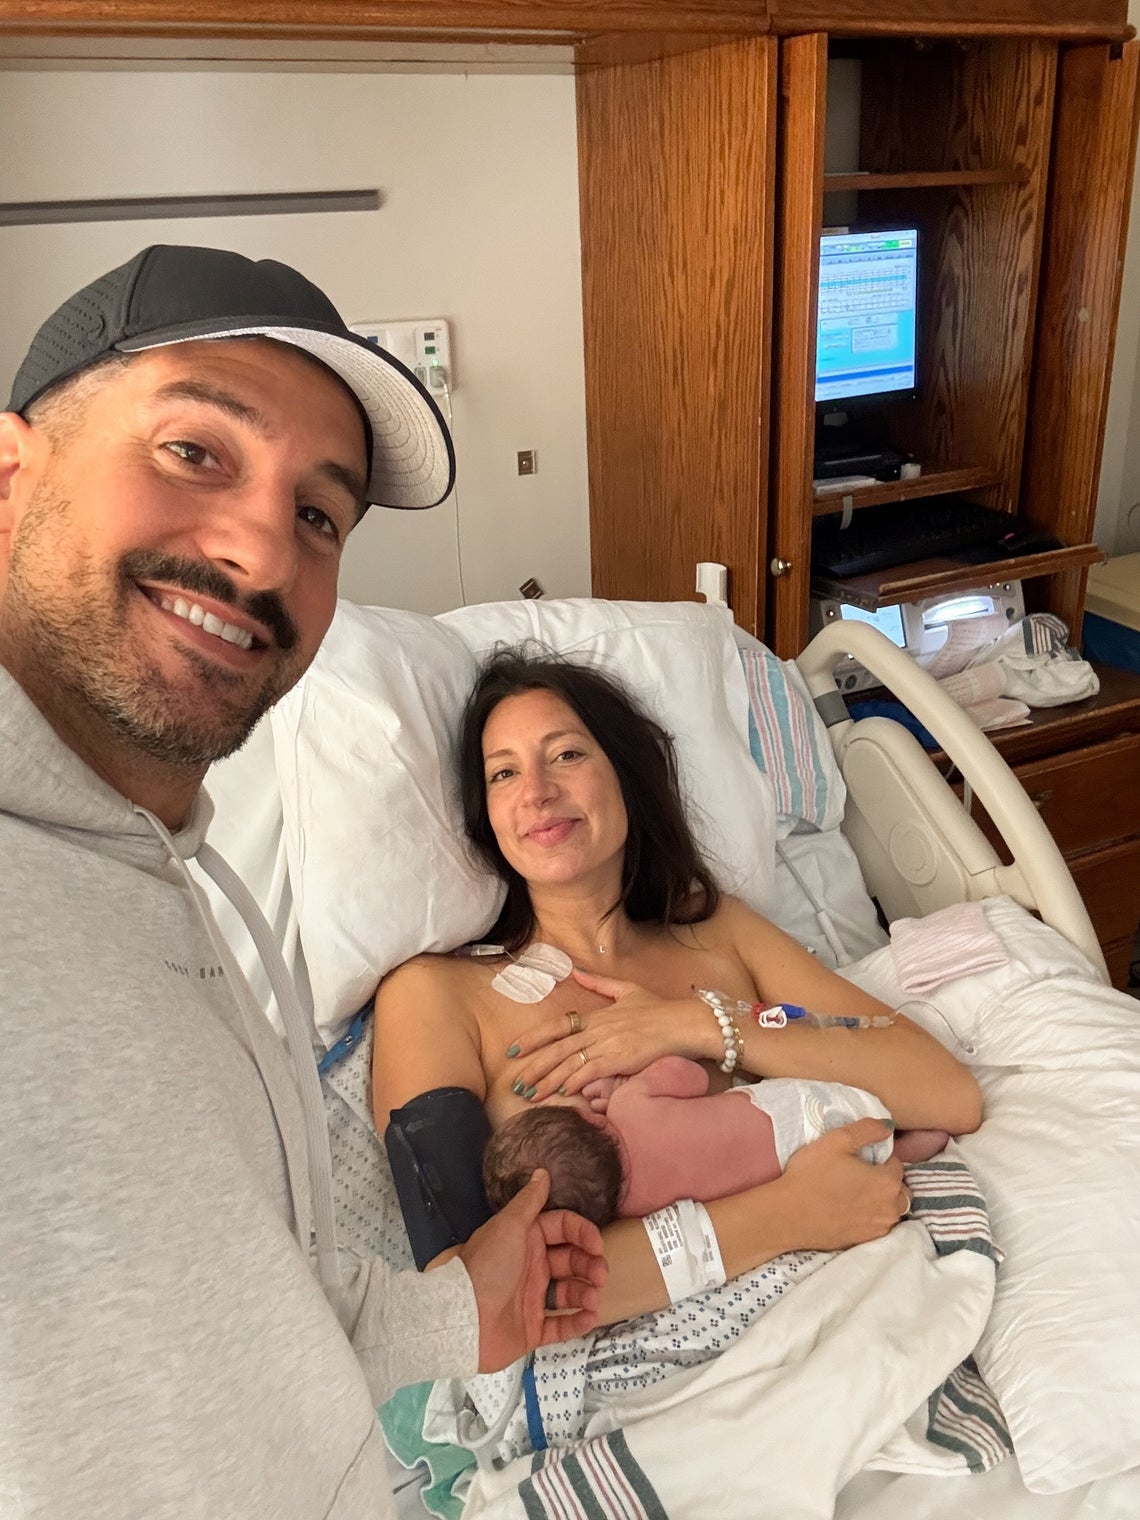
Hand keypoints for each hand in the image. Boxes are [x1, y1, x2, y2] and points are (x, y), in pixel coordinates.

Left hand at [453, 1170, 607, 1371]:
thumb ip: (529, 1200)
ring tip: (593, 1299)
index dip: (582, 1234)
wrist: (463, 1319)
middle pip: (571, 1261)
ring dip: (587, 1293)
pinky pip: (561, 1325)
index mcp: (526, 1240)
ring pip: (570, 1292)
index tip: (597, 1245)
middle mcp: (532, 1266)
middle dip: (590, 1265)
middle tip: (601, 1275)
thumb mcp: (509, 1226)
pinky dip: (578, 1322)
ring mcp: (533, 1298)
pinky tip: (589, 1317)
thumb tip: (541, 1172)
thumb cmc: (488, 1267)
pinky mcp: (533, 1329)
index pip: (563, 1229)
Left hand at [506, 970, 713, 1100]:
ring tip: (531, 1095)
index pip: (556, 1026)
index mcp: (596, 1015)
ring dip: (548, 1081)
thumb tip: (574, 970)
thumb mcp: (626, 990)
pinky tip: (562, 1092)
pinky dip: (575, 1082)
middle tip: (516, 1084)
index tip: (513, 1050)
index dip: (533, 1039)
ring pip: (569, 1064)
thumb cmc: (658, 1008)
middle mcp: (597, 1030)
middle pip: (557, 1049)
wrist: (683, 1022)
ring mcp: (608, 1045)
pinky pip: (591, 1072)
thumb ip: (598, 983)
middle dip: (534, 1067)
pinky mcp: (620, 1059)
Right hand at [773, 1119, 908, 1250]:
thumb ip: (868, 1129)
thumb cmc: (811, 1174)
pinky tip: (849, 1210)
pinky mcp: (865, 1242)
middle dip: (885, 1180)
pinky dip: (870, 1217)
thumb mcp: (837, 1140)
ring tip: (854, 1192)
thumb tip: (888, 1127)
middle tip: (858, 1175)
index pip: (896, 1163)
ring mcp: (878, 1228)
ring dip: (880, 1200)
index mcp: (887, 1182)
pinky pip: (877, 1225)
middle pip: (898, 1188)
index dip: (879, 1157)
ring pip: (890, 1209)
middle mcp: (890, 1208)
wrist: (788, 1215)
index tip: (859, 1158)